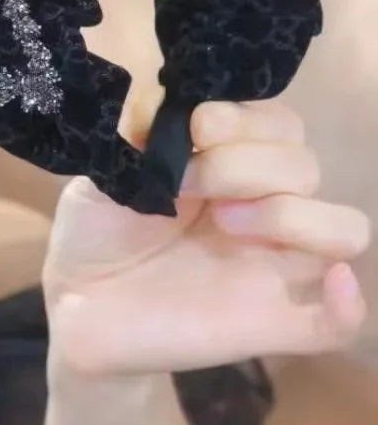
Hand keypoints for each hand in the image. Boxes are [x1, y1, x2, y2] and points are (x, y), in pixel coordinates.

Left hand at [43, 100, 370, 375]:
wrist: (76, 302)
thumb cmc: (97, 229)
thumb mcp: (107, 169)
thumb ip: (142, 135)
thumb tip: (168, 101)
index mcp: (226, 165)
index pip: (280, 124)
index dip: (246, 119)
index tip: (196, 129)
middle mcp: (259, 208)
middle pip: (306, 165)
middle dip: (246, 164)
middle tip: (188, 185)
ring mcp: (269, 265)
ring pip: (343, 228)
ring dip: (292, 215)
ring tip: (226, 224)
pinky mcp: (268, 323)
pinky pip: (337, 322)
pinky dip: (348, 303)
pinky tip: (330, 283)